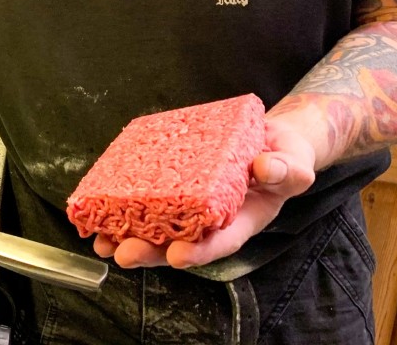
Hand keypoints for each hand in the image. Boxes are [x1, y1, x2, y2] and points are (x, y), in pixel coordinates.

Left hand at [92, 114, 316, 268]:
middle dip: (151, 250)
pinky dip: (125, 203)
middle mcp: (213, 217)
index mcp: (243, 218)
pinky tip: (102, 206)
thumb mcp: (295, 161)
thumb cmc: (282, 155)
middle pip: (181, 241)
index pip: (222, 240)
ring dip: (129, 234)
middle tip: (122, 253)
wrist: (270, 139)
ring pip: (159, 225)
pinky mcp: (175, 183)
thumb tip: (265, 167)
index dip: (201, 250)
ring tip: (101, 240)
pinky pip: (150, 196)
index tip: (178, 255)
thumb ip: (286, 169)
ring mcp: (191, 202)